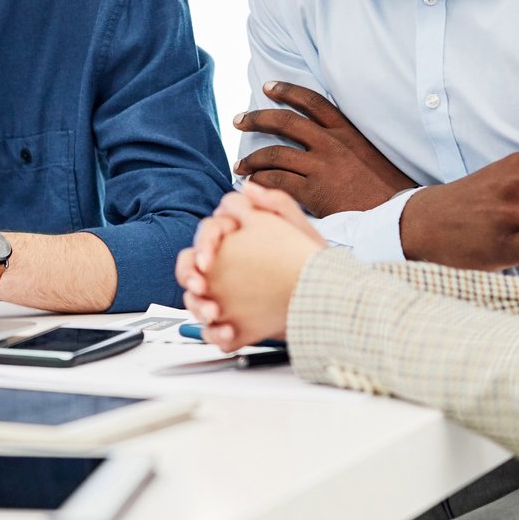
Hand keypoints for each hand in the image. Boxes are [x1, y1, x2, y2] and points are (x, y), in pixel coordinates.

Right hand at [177, 182, 324, 350]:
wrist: (328, 302)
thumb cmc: (314, 265)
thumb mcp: (299, 231)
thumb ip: (276, 204)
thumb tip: (249, 186)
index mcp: (237, 240)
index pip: (208, 235)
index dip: (204, 245)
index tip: (209, 261)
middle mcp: (227, 266)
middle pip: (192, 266)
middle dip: (190, 276)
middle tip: (200, 286)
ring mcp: (227, 294)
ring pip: (197, 298)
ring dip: (198, 306)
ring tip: (214, 314)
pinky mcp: (234, 320)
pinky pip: (214, 328)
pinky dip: (215, 333)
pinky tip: (227, 333)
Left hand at [233, 82, 416, 216]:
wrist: (400, 215)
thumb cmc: (389, 190)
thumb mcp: (372, 154)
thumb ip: (348, 143)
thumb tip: (326, 138)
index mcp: (347, 132)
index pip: (312, 101)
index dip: (287, 91)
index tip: (268, 87)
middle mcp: (332, 144)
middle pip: (284, 121)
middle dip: (257, 117)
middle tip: (239, 120)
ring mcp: (322, 166)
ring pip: (275, 153)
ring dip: (251, 157)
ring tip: (239, 164)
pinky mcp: (314, 191)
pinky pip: (277, 180)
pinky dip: (260, 181)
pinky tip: (252, 184)